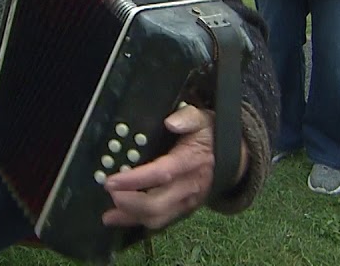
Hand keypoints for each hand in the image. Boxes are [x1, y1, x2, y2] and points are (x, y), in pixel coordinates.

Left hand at [102, 105, 238, 229]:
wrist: (232, 158)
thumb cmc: (209, 137)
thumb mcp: (202, 119)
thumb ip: (187, 118)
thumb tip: (171, 122)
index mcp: (190, 162)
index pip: (161, 174)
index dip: (135, 180)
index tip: (111, 180)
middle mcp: (188, 187)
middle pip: (157, 205)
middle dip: (129, 203)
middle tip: (108, 191)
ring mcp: (186, 202)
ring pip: (157, 218)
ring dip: (130, 217)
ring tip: (108, 212)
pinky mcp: (182, 210)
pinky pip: (159, 221)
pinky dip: (136, 221)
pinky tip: (117, 218)